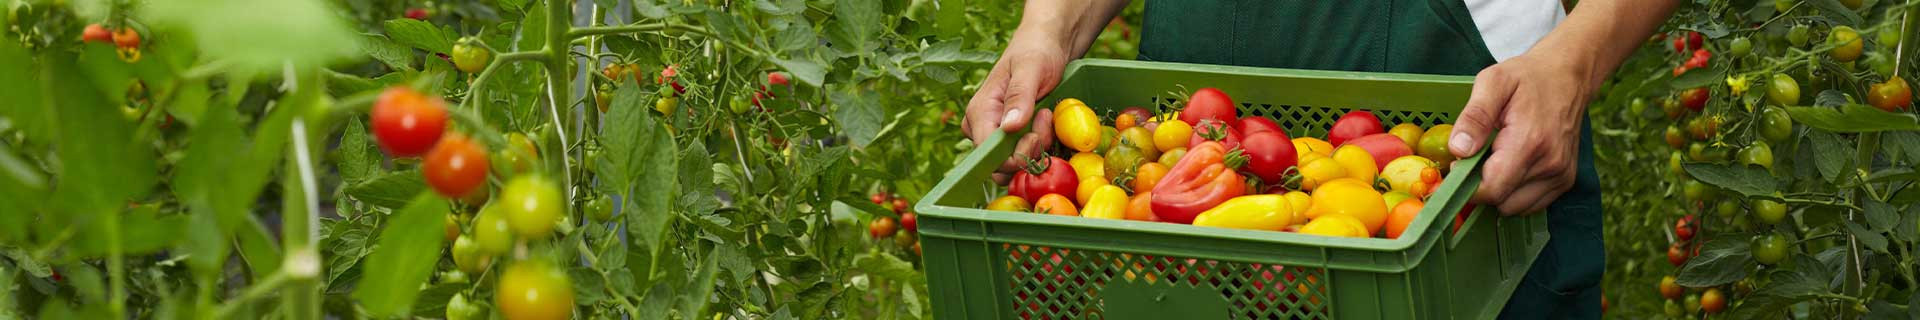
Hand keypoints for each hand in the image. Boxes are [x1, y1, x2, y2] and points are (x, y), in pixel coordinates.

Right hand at [964, 31, 1070, 183]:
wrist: (1049, 43)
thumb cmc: (1037, 50)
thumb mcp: (1031, 68)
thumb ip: (1019, 96)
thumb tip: (1009, 128)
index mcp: (979, 112)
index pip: (987, 155)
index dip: (1013, 157)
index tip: (1036, 136)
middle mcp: (983, 128)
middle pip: (1001, 165)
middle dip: (1029, 152)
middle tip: (1045, 120)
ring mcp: (998, 134)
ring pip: (1015, 164)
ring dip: (1038, 148)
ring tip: (1046, 115)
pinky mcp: (1013, 137)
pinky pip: (1026, 155)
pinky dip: (1042, 145)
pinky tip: (1048, 122)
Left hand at [1448, 50, 1596, 214]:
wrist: (1569, 76)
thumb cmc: (1528, 77)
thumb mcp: (1493, 82)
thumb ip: (1474, 117)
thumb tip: (1459, 150)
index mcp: (1530, 142)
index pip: (1492, 189)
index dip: (1466, 185)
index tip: (1458, 166)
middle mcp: (1550, 164)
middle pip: (1501, 201)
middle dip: (1481, 186)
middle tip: (1477, 157)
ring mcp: (1561, 175)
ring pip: (1515, 208)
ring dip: (1499, 191)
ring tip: (1497, 158)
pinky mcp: (1566, 181)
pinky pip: (1531, 204)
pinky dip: (1516, 193)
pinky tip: (1513, 166)